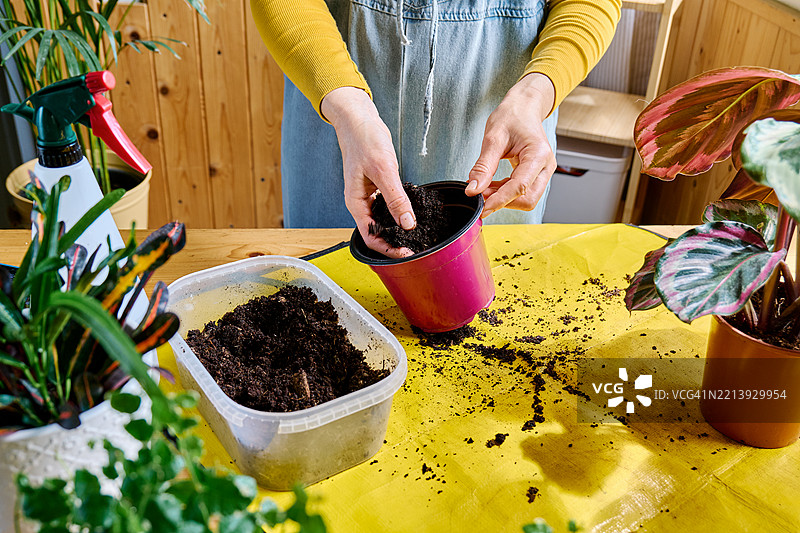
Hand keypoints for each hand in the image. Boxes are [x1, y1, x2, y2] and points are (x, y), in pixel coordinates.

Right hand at [321, 87, 414, 258]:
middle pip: (377, 233)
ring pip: (384, 221)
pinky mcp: (377, 187)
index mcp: (355, 202)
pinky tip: (412, 213)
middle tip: (416, 248)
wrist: (359, 119)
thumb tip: (407, 224)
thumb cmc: (364, 140)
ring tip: (417, 235)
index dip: (388, 249)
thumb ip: (396, 199)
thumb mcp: (383, 170)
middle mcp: (361, 202)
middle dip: (395, 243)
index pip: (371, 237)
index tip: (407, 254)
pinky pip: (388, 206)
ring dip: (398, 230)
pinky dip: (400, 212)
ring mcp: (369, 195)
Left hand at [466, 73, 556, 217]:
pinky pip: (523, 192)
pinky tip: (491, 186)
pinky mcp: (536, 175)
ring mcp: (543, 172)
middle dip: (504, 202)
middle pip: (528, 199)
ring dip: (504, 199)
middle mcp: (546, 166)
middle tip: (481, 196)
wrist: (523, 108)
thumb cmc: (512, 116)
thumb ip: (483, 166)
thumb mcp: (493, 138)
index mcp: (538, 154)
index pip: (520, 186)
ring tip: (484, 189)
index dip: (500, 200)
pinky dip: (506, 194)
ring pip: (526, 199)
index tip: (482, 207)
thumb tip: (473, 189)